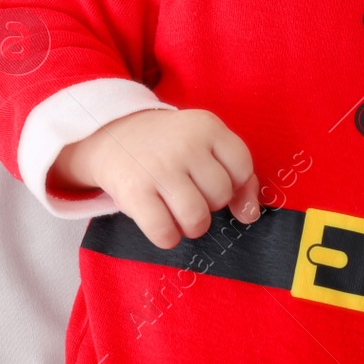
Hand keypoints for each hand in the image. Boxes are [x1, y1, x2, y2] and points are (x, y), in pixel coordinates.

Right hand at [51, 108, 261, 248]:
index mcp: (207, 126)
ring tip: (180, 214)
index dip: (236, 185)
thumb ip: (237, 172)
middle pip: (221, 196)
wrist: (113, 134)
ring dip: (193, 226)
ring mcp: (159, 168)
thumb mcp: (205, 143)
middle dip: (211, 204)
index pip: (242, 168)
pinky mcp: (134, 192)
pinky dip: (168, 237)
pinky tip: (163, 224)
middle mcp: (185, 144)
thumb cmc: (170, 146)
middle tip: (192, 193)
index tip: (217, 183)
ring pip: (197, 219)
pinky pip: (165, 232)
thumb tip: (249, 214)